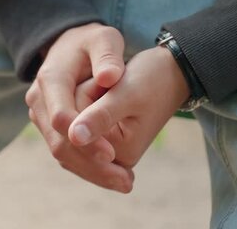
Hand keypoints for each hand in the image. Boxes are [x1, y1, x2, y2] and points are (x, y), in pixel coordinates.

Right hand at [26, 22, 131, 191]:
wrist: (71, 44)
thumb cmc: (92, 42)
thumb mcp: (104, 39)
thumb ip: (107, 57)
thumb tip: (109, 79)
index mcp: (50, 79)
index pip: (61, 118)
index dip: (86, 139)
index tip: (113, 154)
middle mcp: (39, 100)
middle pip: (59, 142)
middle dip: (91, 164)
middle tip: (124, 179)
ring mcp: (41, 115)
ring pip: (60, 152)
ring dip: (91, 171)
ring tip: (124, 181)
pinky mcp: (49, 126)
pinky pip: (65, 150)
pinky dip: (88, 165)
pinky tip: (114, 174)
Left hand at [69, 46, 189, 173]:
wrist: (169, 74)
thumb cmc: (152, 80)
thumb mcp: (127, 95)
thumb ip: (100, 117)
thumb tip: (74, 138)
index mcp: (120, 156)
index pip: (73, 139)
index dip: (78, 103)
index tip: (103, 83)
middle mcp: (112, 161)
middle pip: (68, 139)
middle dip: (79, 104)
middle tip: (105, 83)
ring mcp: (105, 153)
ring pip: (67, 131)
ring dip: (80, 102)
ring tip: (107, 87)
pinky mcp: (100, 141)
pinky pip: (73, 127)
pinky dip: (80, 106)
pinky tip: (97, 92)